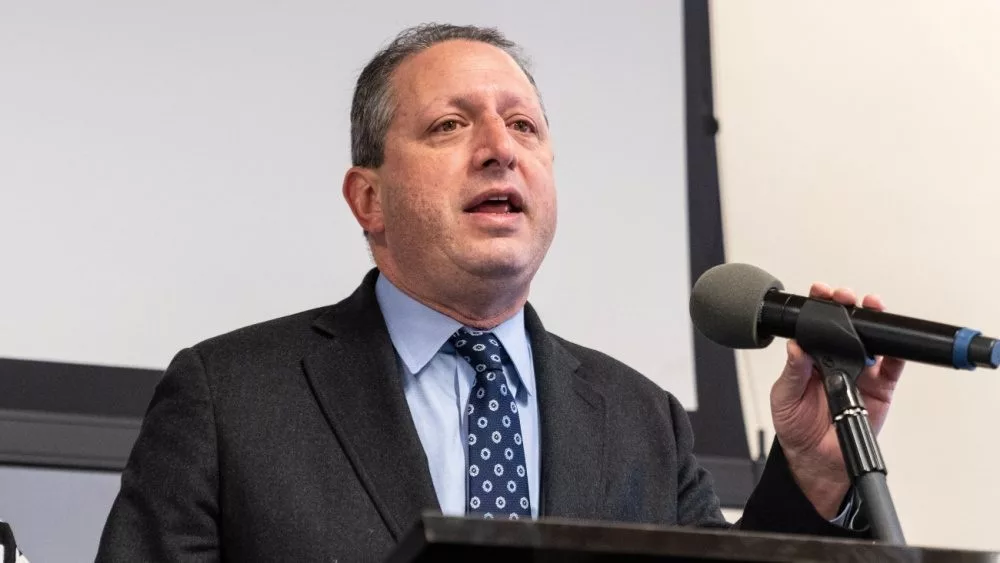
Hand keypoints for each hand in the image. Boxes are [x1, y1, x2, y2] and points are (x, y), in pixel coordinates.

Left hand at [769, 283, 905, 518]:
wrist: (816, 460)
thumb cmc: (795, 427)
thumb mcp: (784, 397)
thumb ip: (793, 372)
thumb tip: (795, 348)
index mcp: (811, 357)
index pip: (816, 325)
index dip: (820, 305)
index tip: (820, 292)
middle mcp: (837, 359)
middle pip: (847, 325)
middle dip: (848, 305)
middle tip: (845, 297)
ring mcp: (860, 371)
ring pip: (872, 340)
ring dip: (874, 321)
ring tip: (871, 307)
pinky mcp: (880, 388)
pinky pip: (892, 367)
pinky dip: (897, 353)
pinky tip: (893, 343)